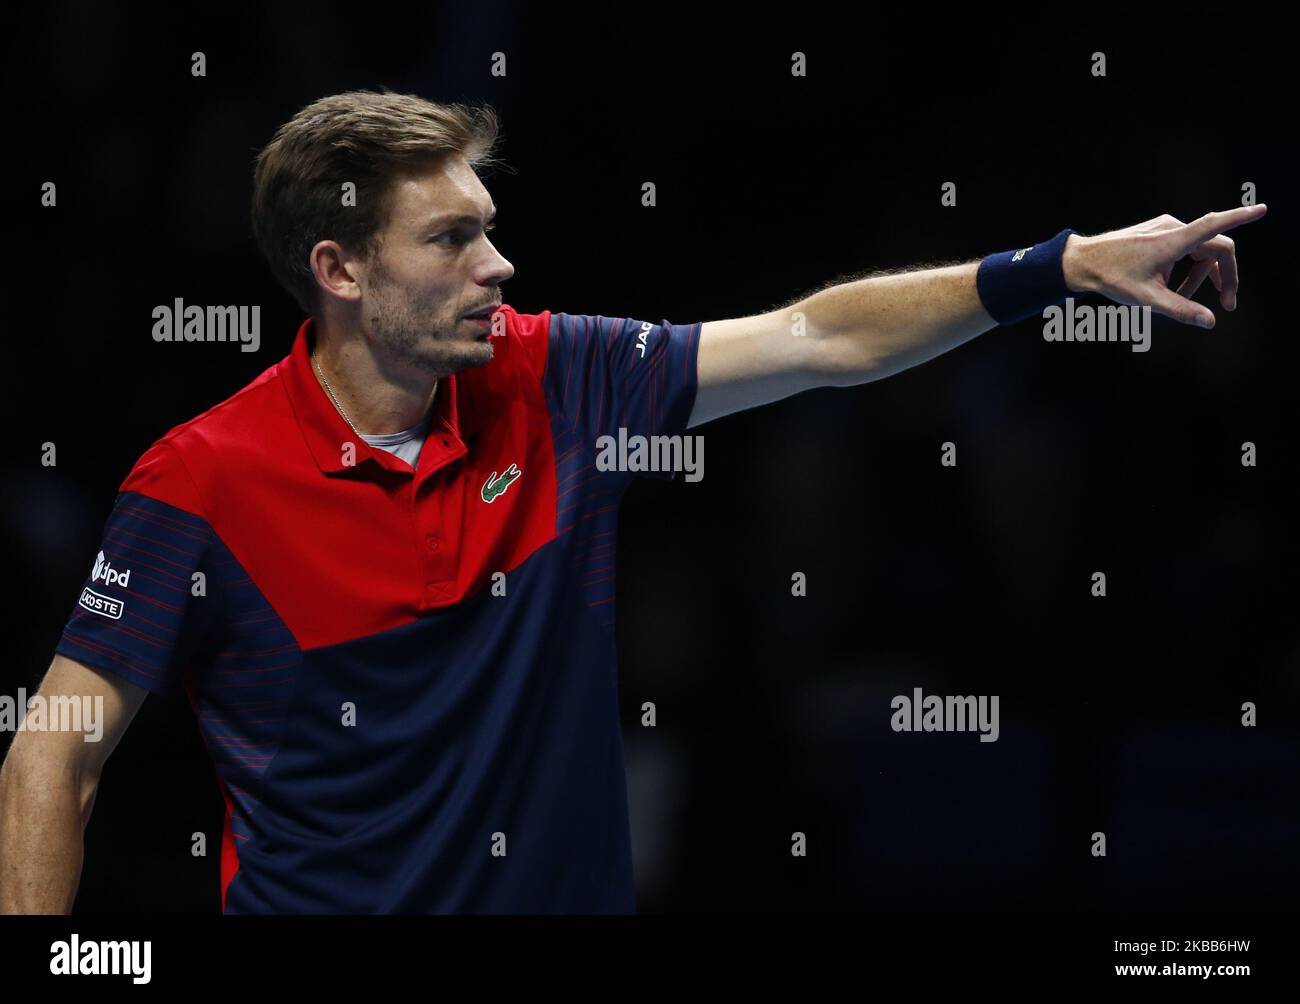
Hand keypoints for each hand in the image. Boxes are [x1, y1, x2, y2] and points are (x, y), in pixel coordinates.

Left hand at [1062, 204, 1267, 328]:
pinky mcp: (1157, 230)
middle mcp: (1172, 228)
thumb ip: (1181, 310)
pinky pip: (1183, 247)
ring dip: (1197, 276)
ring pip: (1198, 250)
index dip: (1240, 217)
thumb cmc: (1111, 278)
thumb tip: (1210, 321)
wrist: (1081, 262)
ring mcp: (1164, 227)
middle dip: (1222, 275)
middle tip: (1227, 303)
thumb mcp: (1147, 300)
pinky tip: (1166, 286)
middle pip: (1215, 247)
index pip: (1214, 225)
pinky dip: (1184, 268)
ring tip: (1180, 300)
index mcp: (1173, 241)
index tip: (1262, 209)